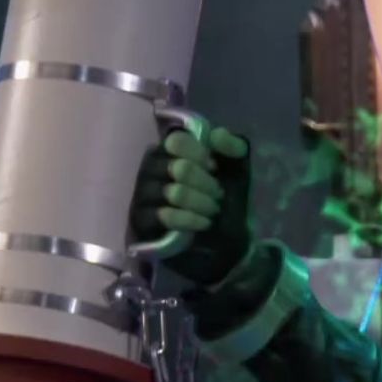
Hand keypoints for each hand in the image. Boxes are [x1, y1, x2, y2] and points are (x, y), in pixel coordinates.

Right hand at [130, 121, 251, 286]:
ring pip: (173, 192)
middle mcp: (151, 171)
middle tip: (217, 196)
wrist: (229, 246)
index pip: (176, 141)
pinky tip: (203, 223)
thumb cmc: (229, 204)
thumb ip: (235, 147)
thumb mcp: (239, 172)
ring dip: (201, 203)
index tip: (214, 168)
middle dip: (207, 184)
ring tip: (212, 212)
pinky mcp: (142, 223)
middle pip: (178, 167)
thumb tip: (216, 135)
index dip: (201, 154)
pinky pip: (164, 215)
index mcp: (170, 154)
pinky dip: (190, 219)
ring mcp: (143, 197)